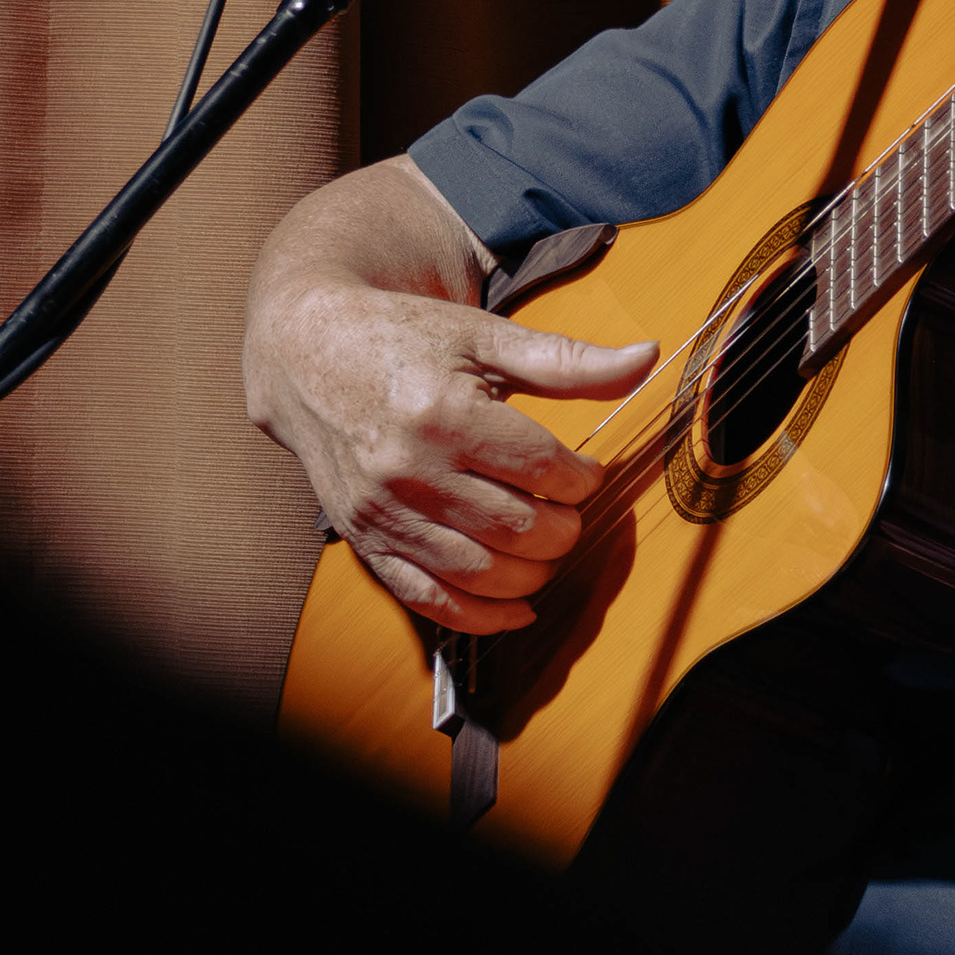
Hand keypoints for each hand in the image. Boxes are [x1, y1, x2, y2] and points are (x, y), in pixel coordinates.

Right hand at [246, 276, 656, 635]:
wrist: (306, 353)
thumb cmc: (404, 340)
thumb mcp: (485, 337)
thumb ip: (568, 360)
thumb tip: (648, 357)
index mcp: (444, 413)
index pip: (543, 469)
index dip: (582, 478)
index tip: (586, 472)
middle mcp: (408, 470)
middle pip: (519, 529)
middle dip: (564, 527)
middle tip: (568, 508)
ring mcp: (383, 513)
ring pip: (482, 573)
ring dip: (533, 571)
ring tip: (545, 542)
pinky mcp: (365, 541)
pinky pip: (430, 600)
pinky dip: (482, 617)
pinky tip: (518, 607)